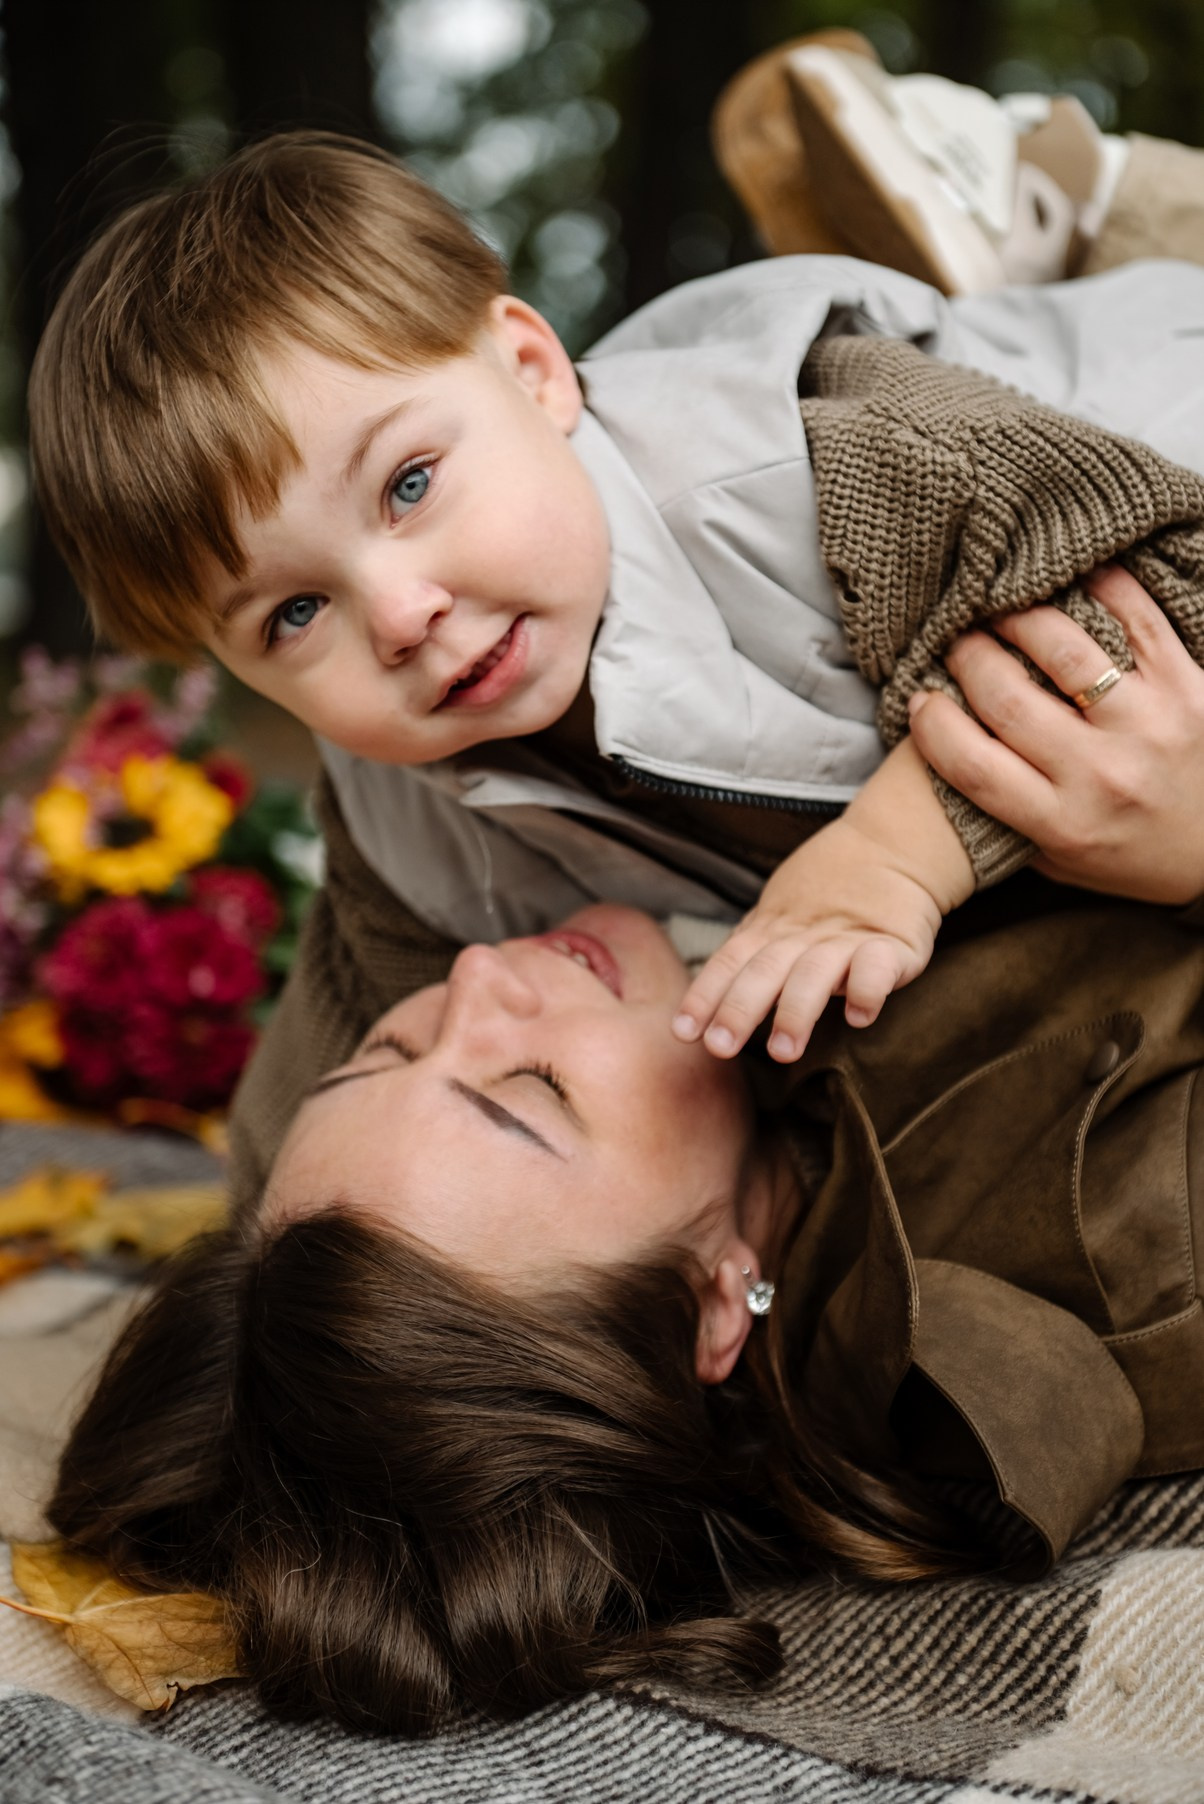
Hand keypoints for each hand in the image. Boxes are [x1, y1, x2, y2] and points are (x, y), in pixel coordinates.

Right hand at [907, 566, 1203, 903]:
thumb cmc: (1132, 856)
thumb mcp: (1059, 862)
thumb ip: (1006, 817)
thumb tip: (948, 750)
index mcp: (1063, 822)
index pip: (972, 764)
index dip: (932, 722)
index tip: (920, 699)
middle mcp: (1103, 775)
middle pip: (1007, 699)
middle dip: (968, 659)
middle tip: (958, 642)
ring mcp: (1150, 726)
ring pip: (1064, 651)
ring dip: (1021, 618)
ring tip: (1005, 610)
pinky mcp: (1190, 687)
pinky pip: (1138, 619)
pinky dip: (1101, 589)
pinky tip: (1073, 584)